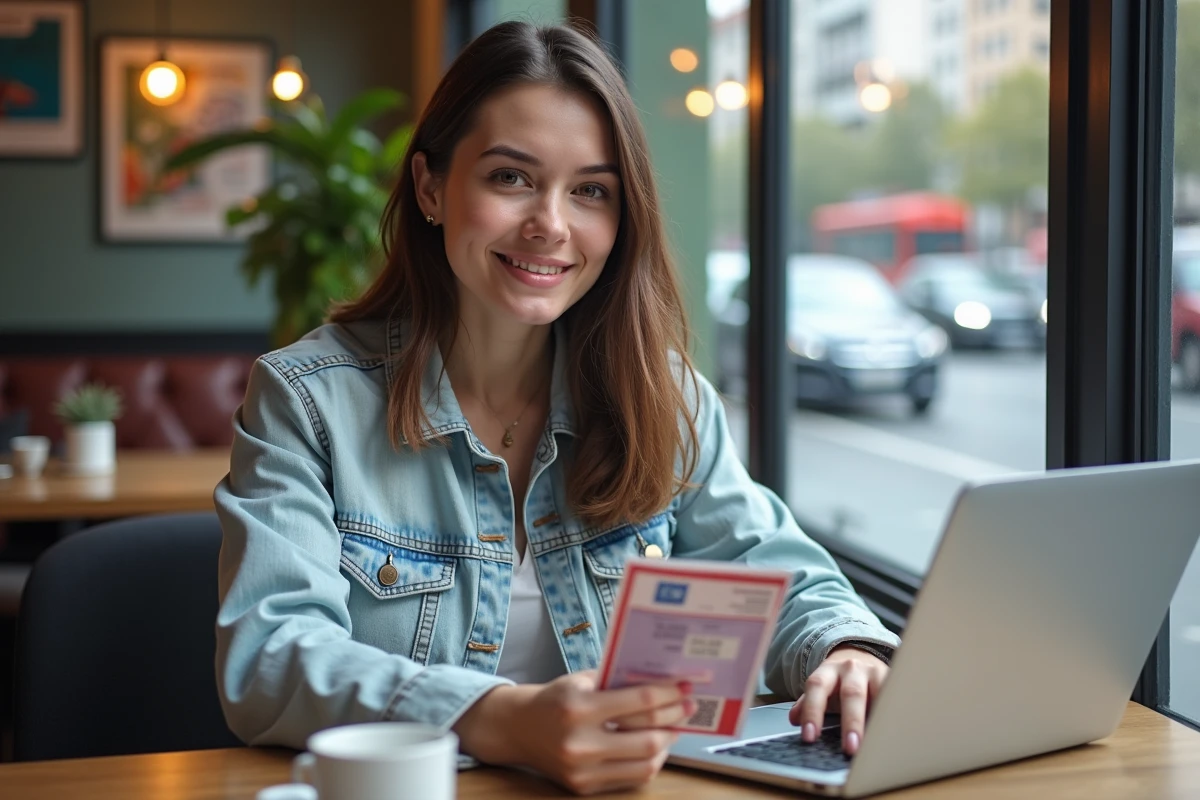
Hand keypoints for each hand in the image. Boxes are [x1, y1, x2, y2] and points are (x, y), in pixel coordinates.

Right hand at [454, 670, 694, 795]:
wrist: (518, 728)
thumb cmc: (555, 699)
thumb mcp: (581, 680)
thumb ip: (617, 680)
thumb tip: (662, 679)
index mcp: (579, 708)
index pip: (639, 703)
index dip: (668, 694)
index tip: (685, 687)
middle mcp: (580, 743)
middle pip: (647, 736)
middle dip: (675, 719)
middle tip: (688, 707)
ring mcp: (582, 770)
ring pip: (645, 763)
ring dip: (667, 743)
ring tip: (675, 726)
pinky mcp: (584, 787)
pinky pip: (631, 778)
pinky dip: (650, 761)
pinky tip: (655, 745)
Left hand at [788, 645, 888, 755]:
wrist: (859, 656)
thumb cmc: (838, 682)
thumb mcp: (821, 689)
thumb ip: (806, 703)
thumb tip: (794, 719)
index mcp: (828, 671)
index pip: (817, 687)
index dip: (812, 712)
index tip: (810, 737)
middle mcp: (852, 668)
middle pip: (851, 693)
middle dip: (851, 722)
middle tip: (850, 748)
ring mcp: (875, 671)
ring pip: (879, 693)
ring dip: (880, 719)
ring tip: (879, 743)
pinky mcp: (894, 677)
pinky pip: (897, 695)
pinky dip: (898, 713)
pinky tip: (898, 731)